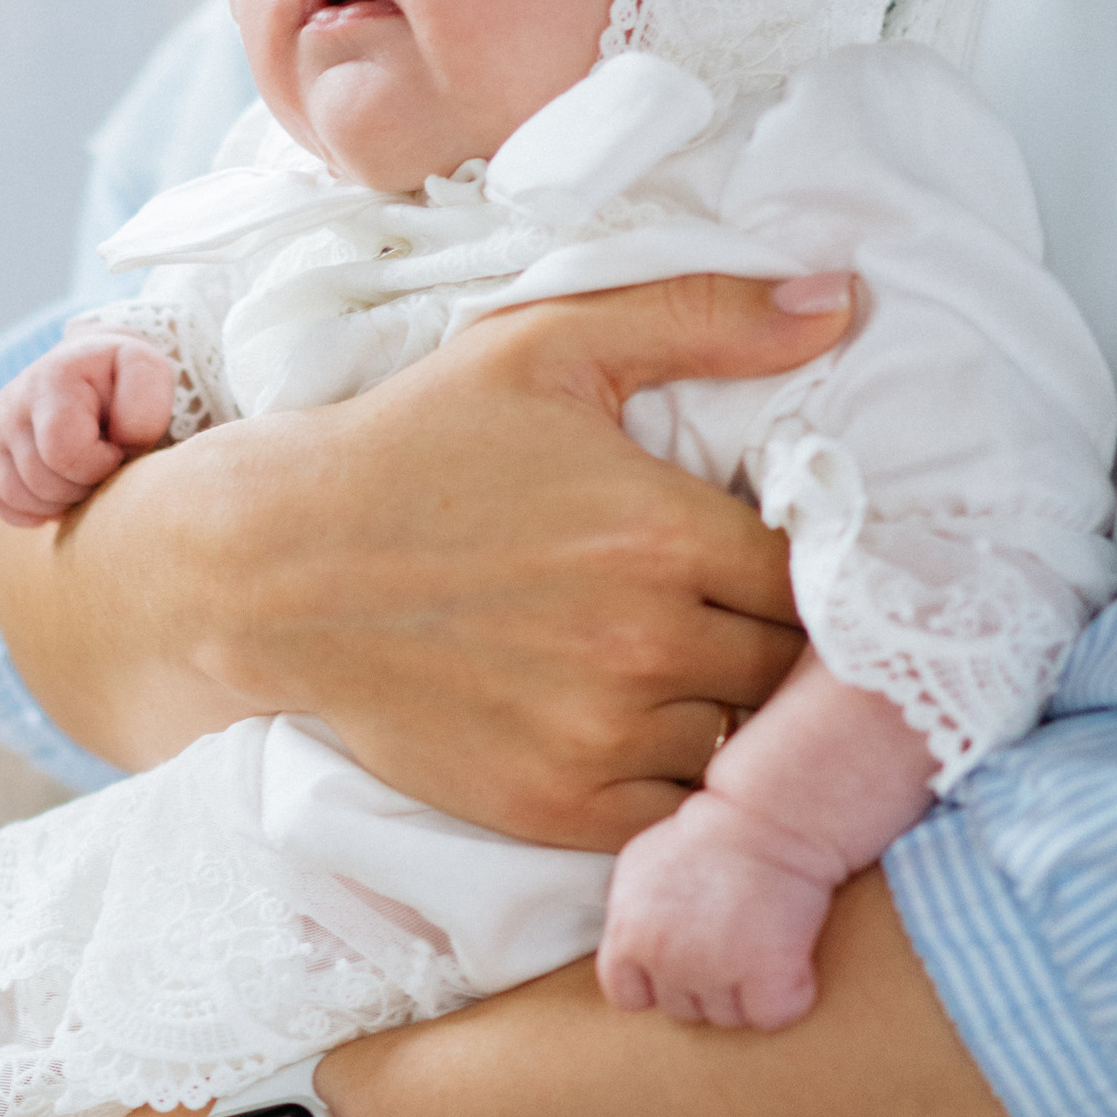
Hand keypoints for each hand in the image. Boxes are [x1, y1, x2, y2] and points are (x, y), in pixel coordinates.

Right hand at [0, 272, 854, 846]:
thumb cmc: (414, 446)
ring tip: (659, 667)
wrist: (273, 570)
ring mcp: (599, 736)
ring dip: (718, 713)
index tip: (757, 555)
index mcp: (666, 530)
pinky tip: (618, 726)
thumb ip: (704, 314)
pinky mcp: (552, 806)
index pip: (816, 574)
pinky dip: (665, 784)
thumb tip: (842, 299)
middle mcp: (646, 642)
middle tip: (713, 610)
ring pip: (736, 745)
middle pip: (788, 667)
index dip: (800, 565)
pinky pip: (673, 817)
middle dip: (765, 639)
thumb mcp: (548, 347)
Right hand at [0, 336, 178, 526]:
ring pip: (16, 497)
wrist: (88, 365)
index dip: (99, 465)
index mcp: (51, 380)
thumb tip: (116, 445)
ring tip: (84, 476)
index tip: (117, 449)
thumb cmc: (121, 376)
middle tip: (103, 465)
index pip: (63, 451)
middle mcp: (10, 404)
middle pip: (40, 481)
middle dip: (83, 486)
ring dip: (59, 501)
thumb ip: (144, 407)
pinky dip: (33, 509)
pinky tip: (59, 492)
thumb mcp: (147, 371)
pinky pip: (0, 502)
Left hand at [597, 790, 838, 1028]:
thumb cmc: (709, 835)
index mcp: (628, 935)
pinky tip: (792, 963)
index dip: (655, 985)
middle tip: (733, 945)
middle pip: (682, 1010)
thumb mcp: (641, 866)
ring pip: (728, 1017)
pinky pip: (772, 1015)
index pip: (627, 996)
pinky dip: (788, 997)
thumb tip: (624, 944)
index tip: (682, 964)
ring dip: (745, 994)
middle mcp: (666, 960)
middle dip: (705, 986)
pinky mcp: (768, 975)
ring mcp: (715, 971)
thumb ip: (627, 914)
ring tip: (761, 946)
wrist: (768, 819)